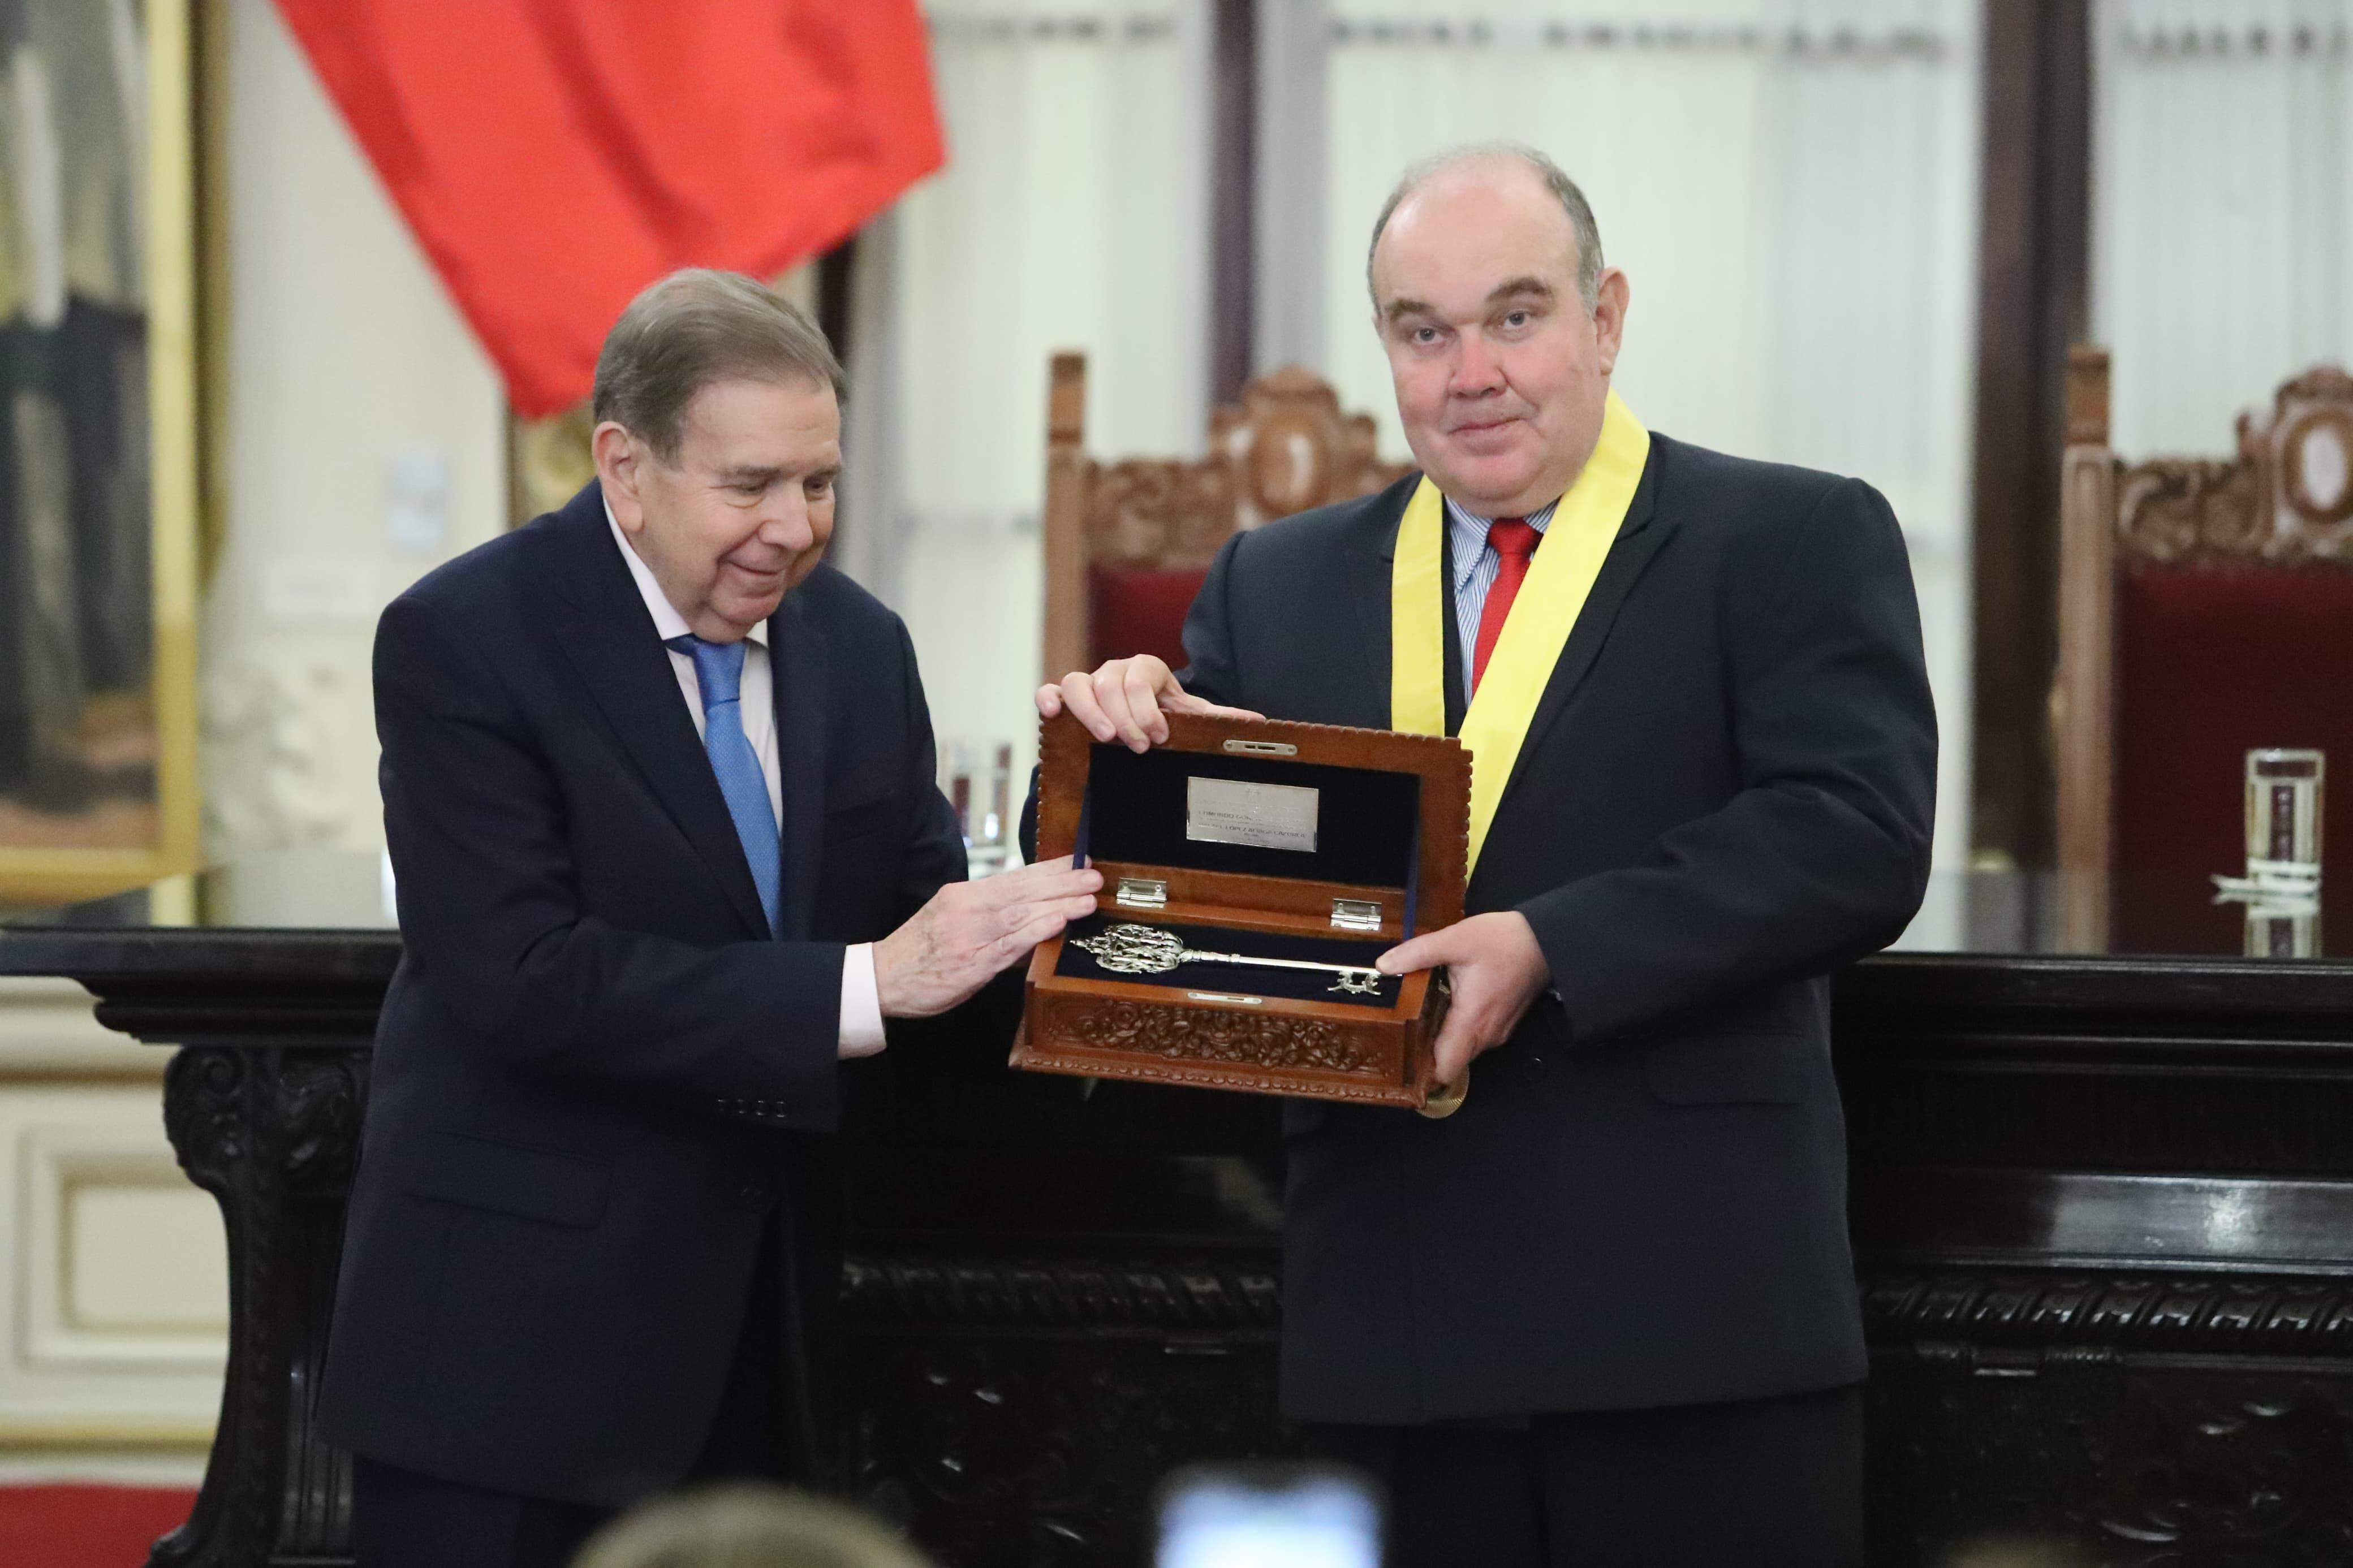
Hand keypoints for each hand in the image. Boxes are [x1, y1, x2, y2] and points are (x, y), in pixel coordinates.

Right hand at [874, 856, 1102, 1017]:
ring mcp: (970, 936)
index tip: (1079, 861)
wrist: (881, 979)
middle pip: (1023, 891)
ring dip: (1058, 904)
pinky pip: (1009, 945)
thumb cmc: (921, 951)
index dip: (1050, 870)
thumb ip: (991, 914)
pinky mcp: (971, 965)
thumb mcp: (951, 919)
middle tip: (1094, 875)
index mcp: (964, 895)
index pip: (1015, 877)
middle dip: (1062, 883)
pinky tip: (1058, 923)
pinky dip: (1035, 931)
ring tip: (1088, 899)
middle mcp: (968, 909)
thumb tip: (1035, 911)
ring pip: (1020, 914)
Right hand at [1035, 656, 1261, 751]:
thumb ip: (1216, 718)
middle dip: (1125, 717)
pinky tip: (1051, 714)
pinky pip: (1051, 689)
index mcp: (1147, 669)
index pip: (1142, 677)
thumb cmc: (1164, 717)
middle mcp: (1115, 670)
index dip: (1148, 707)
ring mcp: (1089, 682)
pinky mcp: (1066, 697)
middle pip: (1111, 683)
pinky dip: (1048, 699)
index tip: (1159, 736)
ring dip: (1091, 712)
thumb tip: (1257, 721)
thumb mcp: (1190, 717)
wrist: (1138, 721)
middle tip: (1139, 746)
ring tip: (1106, 739)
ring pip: (1078, 683)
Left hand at [1377, 912, 1550, 1089]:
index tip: (1400, 1059)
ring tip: (1421, 1015)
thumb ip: (1417, 954)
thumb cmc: (1505, 941)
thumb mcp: (1455, 940)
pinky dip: (1459, 1029)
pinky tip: (1446, 1005)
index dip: (1422, 1072)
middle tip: (1402, 1030)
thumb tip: (1384, 964)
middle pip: (1451, 1061)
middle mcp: (1486, 1034)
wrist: (1545, 939)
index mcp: (1471, 1021)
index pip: (1445, 1068)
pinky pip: (1475, 1037)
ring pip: (1463, 1050)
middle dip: (1427, 1052)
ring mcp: (1497, 1031)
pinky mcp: (1503, 1024)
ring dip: (1443, 1039)